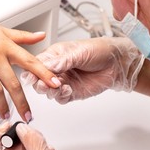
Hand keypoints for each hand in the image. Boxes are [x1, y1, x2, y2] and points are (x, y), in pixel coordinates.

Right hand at [0, 0, 60, 121]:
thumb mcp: (1, 30)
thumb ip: (23, 36)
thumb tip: (41, 36)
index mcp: (6, 46)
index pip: (30, 61)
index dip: (44, 73)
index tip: (55, 84)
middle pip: (13, 83)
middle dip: (22, 102)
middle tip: (28, 115)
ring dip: (2, 107)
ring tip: (6, 115)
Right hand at [21, 37, 143, 103]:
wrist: (117, 63)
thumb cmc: (99, 51)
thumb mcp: (78, 52)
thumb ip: (61, 61)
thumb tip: (45, 66)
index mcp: (54, 55)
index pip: (37, 64)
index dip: (33, 70)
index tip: (32, 76)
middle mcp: (56, 69)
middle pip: (38, 79)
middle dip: (39, 82)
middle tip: (44, 84)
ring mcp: (63, 81)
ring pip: (47, 90)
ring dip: (50, 90)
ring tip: (58, 87)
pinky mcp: (71, 92)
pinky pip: (59, 98)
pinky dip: (60, 96)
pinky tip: (67, 90)